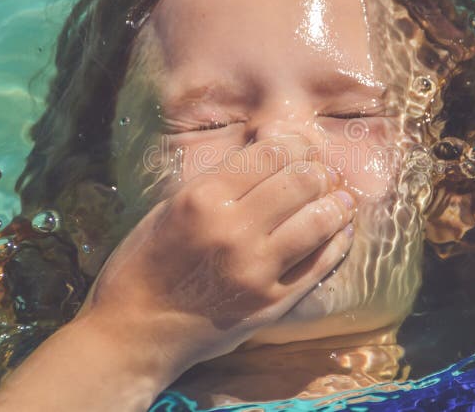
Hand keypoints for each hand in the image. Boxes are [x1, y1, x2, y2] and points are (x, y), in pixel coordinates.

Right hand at [80, 135, 355, 373]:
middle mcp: (234, 231)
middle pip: (303, 181)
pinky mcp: (271, 304)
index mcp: (203, 198)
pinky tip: (340, 230)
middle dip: (318, 171)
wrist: (134, 332)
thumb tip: (271, 151)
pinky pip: (320, 264)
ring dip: (337, 204)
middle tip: (321, 173)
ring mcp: (256, 271)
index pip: (272, 153)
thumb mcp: (171, 206)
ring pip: (320, 221)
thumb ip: (221, 180)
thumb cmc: (145, 263)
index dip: (295, 144)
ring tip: (340, 198)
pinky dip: (337, 241)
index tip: (299, 147)